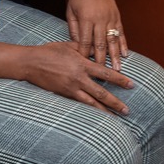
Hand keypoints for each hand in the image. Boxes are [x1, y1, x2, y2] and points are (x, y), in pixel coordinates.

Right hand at [0, 40, 133, 114]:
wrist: (31, 62)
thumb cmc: (50, 51)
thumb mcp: (70, 46)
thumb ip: (85, 49)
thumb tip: (98, 51)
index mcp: (82, 63)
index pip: (105, 73)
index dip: (120, 79)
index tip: (131, 84)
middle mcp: (79, 77)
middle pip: (101, 92)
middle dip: (115, 102)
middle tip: (127, 110)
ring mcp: (71, 87)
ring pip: (91, 102)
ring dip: (104, 110)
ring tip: (115, 117)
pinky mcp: (63, 93)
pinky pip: (79, 103)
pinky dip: (89, 110)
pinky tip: (96, 115)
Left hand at [67, 0, 128, 70]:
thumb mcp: (70, 11)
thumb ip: (74, 29)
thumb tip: (77, 47)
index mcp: (86, 18)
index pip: (86, 42)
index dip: (85, 55)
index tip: (85, 67)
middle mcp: (100, 19)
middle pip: (101, 44)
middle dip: (102, 61)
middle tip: (103, 76)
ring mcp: (110, 18)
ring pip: (113, 40)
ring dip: (115, 56)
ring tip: (117, 70)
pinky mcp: (117, 16)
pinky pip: (121, 33)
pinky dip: (123, 44)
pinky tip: (124, 54)